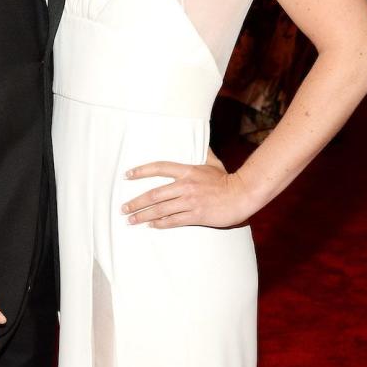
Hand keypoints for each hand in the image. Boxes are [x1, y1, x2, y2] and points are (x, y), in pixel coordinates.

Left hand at [122, 155, 251, 229]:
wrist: (242, 195)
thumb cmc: (227, 179)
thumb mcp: (213, 162)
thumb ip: (202, 152)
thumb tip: (198, 140)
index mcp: (188, 171)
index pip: (159, 167)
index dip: (141, 171)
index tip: (127, 175)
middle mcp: (186, 186)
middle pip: (154, 194)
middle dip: (136, 202)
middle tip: (123, 208)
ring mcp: (191, 202)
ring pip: (161, 210)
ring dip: (143, 216)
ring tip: (131, 220)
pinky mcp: (197, 215)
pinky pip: (174, 221)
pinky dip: (160, 224)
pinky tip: (152, 225)